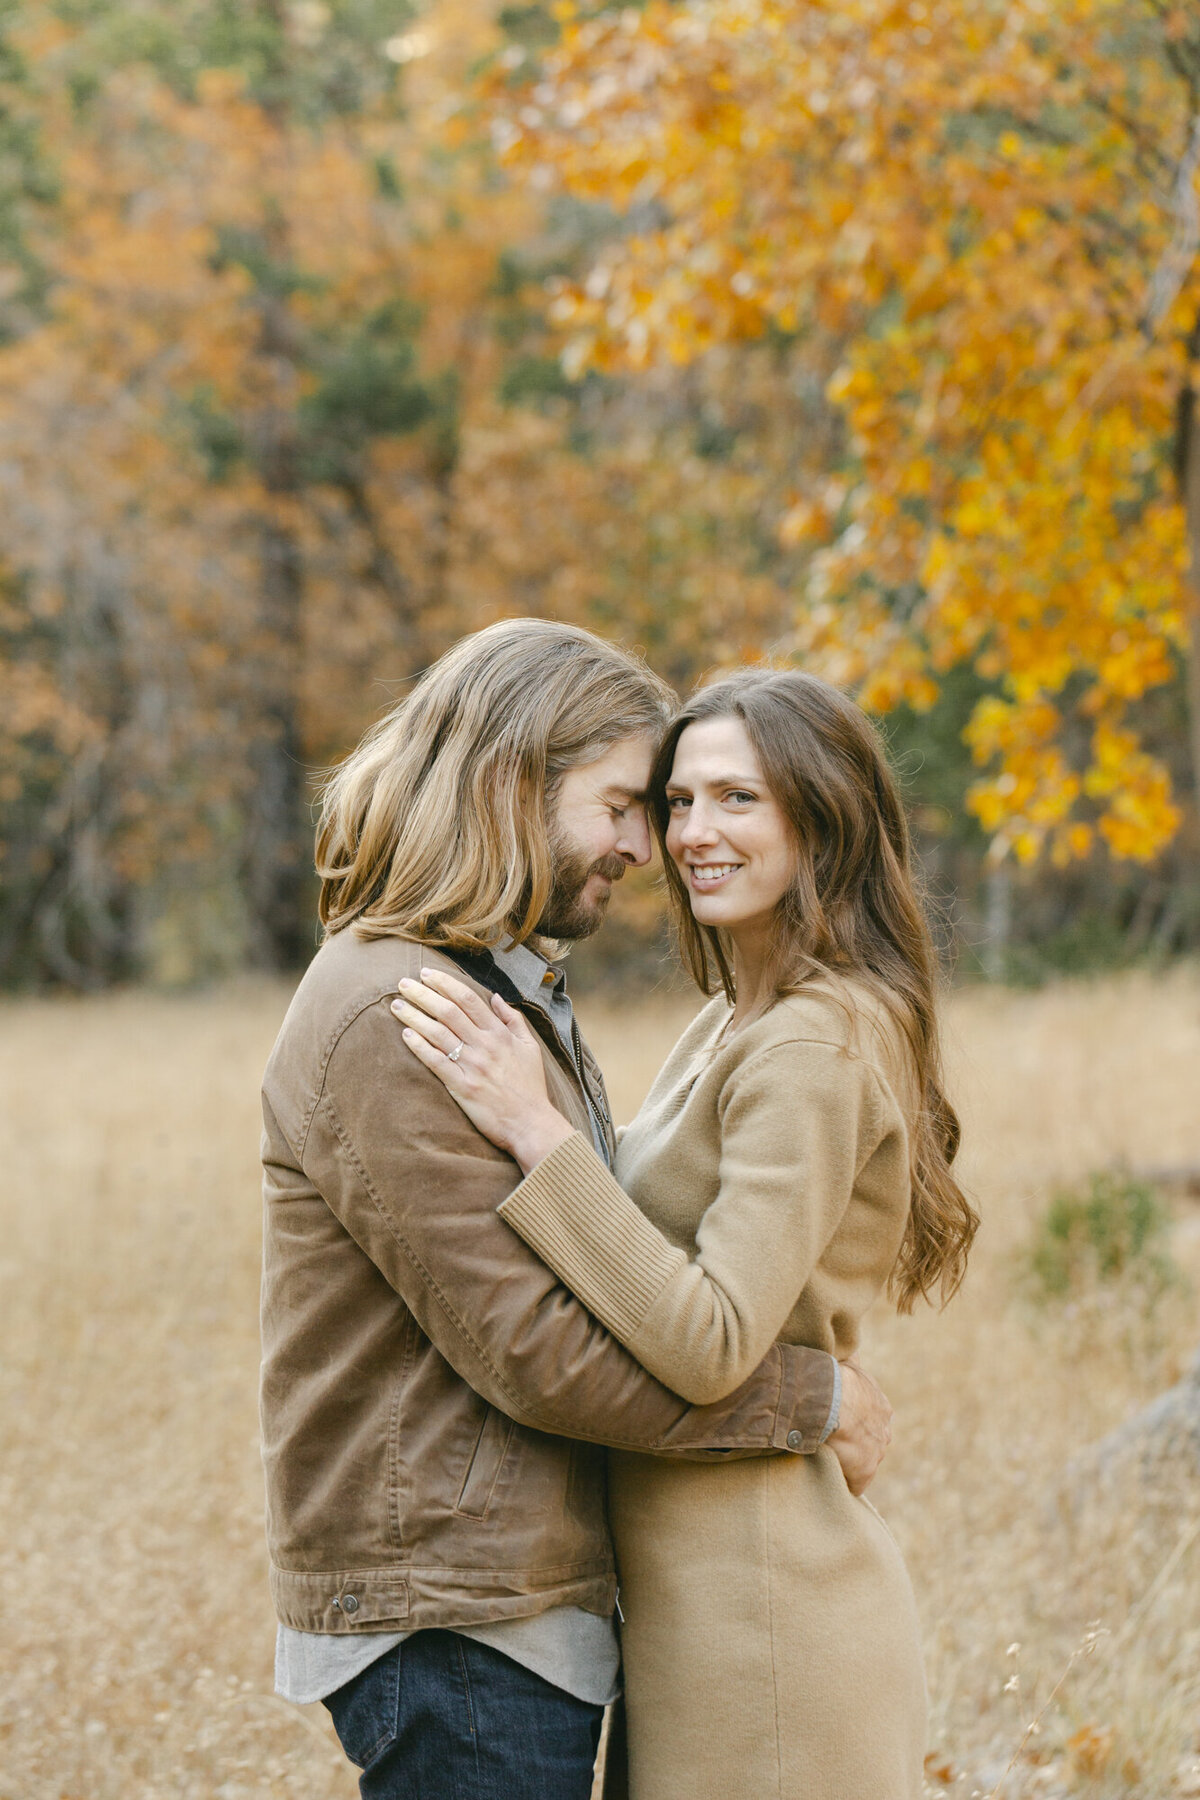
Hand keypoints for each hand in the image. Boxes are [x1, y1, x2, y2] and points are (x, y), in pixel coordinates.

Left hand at [391, 968, 575, 1171]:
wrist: (530, 1123)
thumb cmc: (530, 1086)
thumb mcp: (530, 1047)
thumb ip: (513, 1019)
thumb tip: (496, 997)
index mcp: (500, 1034)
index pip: (468, 999)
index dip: (445, 984)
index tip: (427, 974)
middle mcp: (484, 1045)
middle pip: (448, 1011)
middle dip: (423, 994)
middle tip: (403, 983)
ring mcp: (472, 1066)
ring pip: (438, 1033)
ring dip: (414, 1016)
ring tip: (397, 1005)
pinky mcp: (462, 1087)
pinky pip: (436, 1062)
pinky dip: (419, 1046)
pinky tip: (405, 1035)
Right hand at [826, 1359, 892, 1496]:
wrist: (832, 1400)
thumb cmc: (836, 1379)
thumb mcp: (848, 1364)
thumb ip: (852, 1361)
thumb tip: (852, 1346)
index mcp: (881, 1406)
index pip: (873, 1419)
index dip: (857, 1422)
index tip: (843, 1421)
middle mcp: (884, 1431)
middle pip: (871, 1442)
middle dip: (856, 1442)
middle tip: (834, 1439)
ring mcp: (876, 1454)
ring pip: (863, 1463)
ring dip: (848, 1461)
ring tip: (827, 1456)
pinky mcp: (864, 1473)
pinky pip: (854, 1484)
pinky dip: (842, 1480)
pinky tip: (827, 1474)